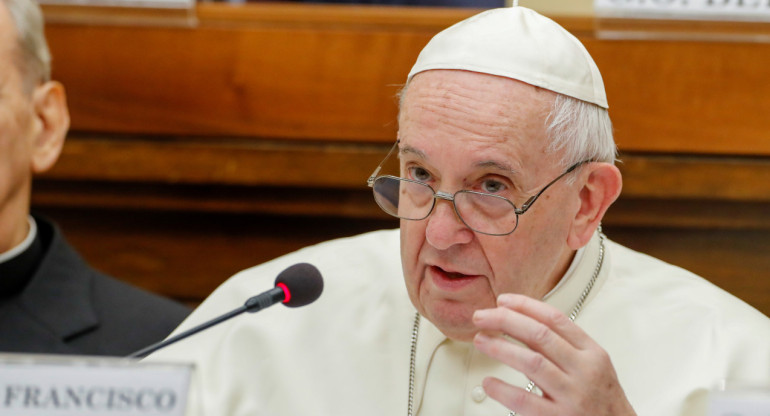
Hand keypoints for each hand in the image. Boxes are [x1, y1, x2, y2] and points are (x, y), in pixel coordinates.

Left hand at [472, 293, 635, 415]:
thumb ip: (564, 347)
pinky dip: (503, 390)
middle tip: (481, 317)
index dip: (525, 306)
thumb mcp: (592, 367)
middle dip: (506, 321)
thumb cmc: (602, 402)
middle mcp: (584, 371)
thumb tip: (521, 324)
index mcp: (592, 353)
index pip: (555, 319)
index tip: (502, 301)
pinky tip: (489, 383)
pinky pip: (525, 401)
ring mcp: (573, 395)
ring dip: (501, 348)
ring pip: (532, 362)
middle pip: (539, 335)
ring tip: (480, 340)